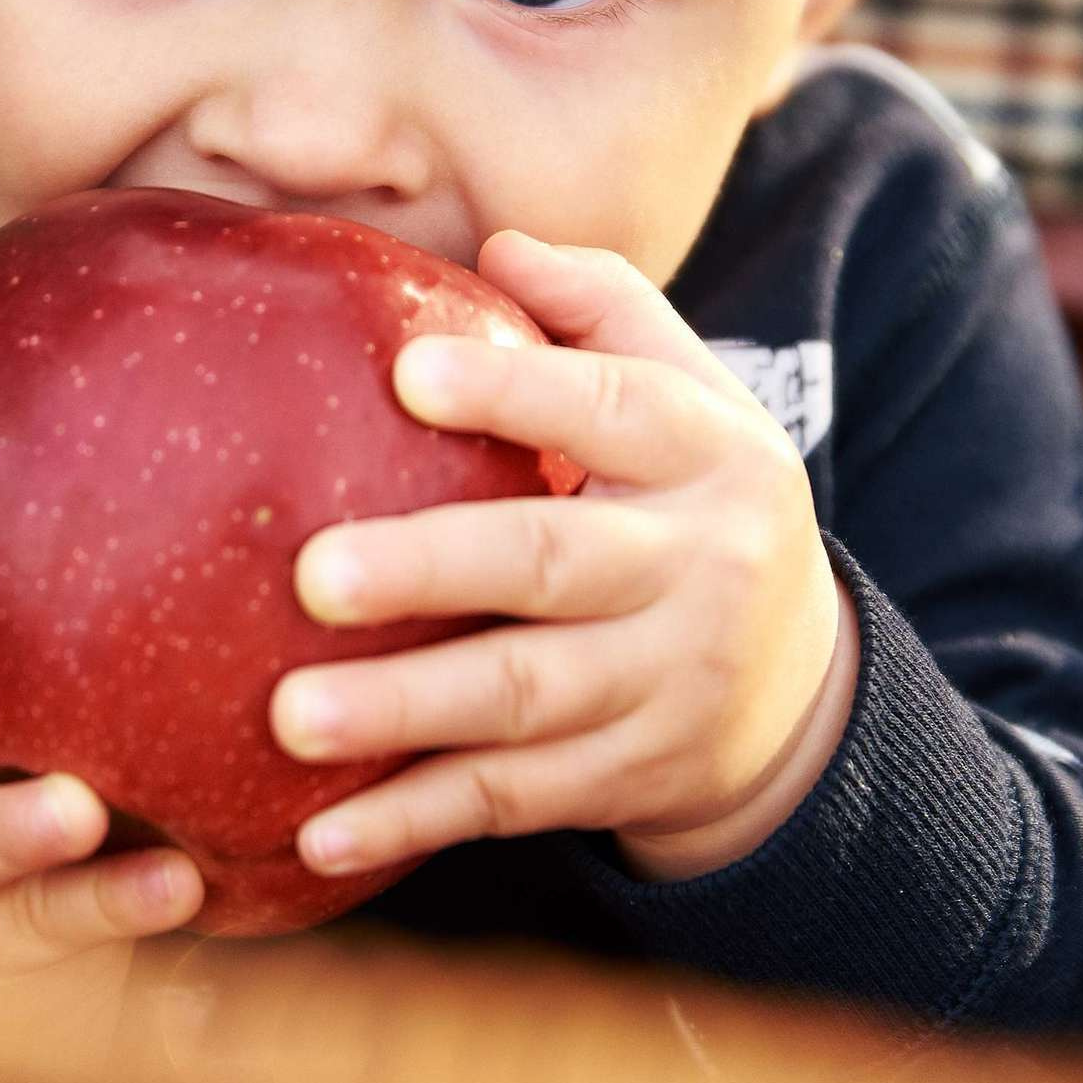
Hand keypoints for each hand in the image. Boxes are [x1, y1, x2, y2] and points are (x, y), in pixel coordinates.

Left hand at [270, 232, 860, 886]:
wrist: (795, 687)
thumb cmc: (686, 500)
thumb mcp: (687, 392)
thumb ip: (600, 308)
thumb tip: (496, 245)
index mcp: (705, 453)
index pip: (611, 409)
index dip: (513, 396)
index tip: (406, 375)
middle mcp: (695, 568)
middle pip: (552, 565)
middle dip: (429, 570)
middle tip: (309, 576)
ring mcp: (664, 685)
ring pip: (522, 700)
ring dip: (403, 711)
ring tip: (287, 717)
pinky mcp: (625, 778)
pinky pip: (510, 802)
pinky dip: (413, 821)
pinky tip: (317, 837)